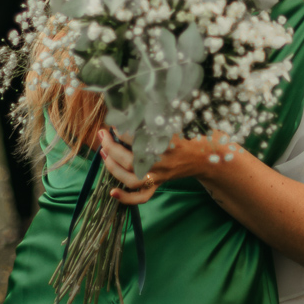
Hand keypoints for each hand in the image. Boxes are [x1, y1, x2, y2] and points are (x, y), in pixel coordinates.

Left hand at [99, 128, 240, 204]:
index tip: (115, 122)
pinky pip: (142, 197)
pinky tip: (112, 192)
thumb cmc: (185, 136)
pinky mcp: (158, 185)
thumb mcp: (174, 122)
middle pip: (132, 160)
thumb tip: (132, 105)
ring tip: (102, 152)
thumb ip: (155, 116)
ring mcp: (159, 176)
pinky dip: (126, 198)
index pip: (140, 139)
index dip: (124, 131)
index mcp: (168, 144)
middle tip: (103, 134)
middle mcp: (162, 163)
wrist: (201, 157)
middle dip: (112, 147)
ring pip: (132, 179)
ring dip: (113, 167)